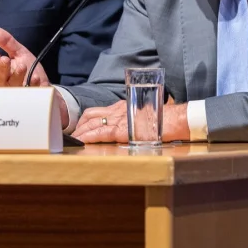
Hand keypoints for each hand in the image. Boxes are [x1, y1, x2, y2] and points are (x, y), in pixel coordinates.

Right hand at [0, 25, 49, 86]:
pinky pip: (30, 92)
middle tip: (5, 60)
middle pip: (1, 77)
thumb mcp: (19, 52)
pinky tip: (35, 77)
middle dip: (2, 68)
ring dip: (17, 75)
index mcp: (3, 72)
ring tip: (22, 66)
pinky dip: (32, 84)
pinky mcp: (31, 96)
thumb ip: (6, 42)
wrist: (44, 83)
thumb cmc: (29, 68)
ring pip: (14, 85)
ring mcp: (19, 91)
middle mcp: (8, 82)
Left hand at [72, 102, 190, 143]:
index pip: (98, 111)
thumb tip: (131, 126)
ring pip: (92, 123)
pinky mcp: (121, 130)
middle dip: (79, 125)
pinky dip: (88, 137)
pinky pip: (100, 133)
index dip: (86, 119)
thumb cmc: (165, 120)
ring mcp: (119, 119)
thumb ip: (134, 119)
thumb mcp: (144, 116)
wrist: (175, 119)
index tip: (79, 127)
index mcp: (123, 106)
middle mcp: (118, 110)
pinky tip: (81, 140)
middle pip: (91, 115)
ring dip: (80, 131)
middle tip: (71, 134)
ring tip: (73, 139)